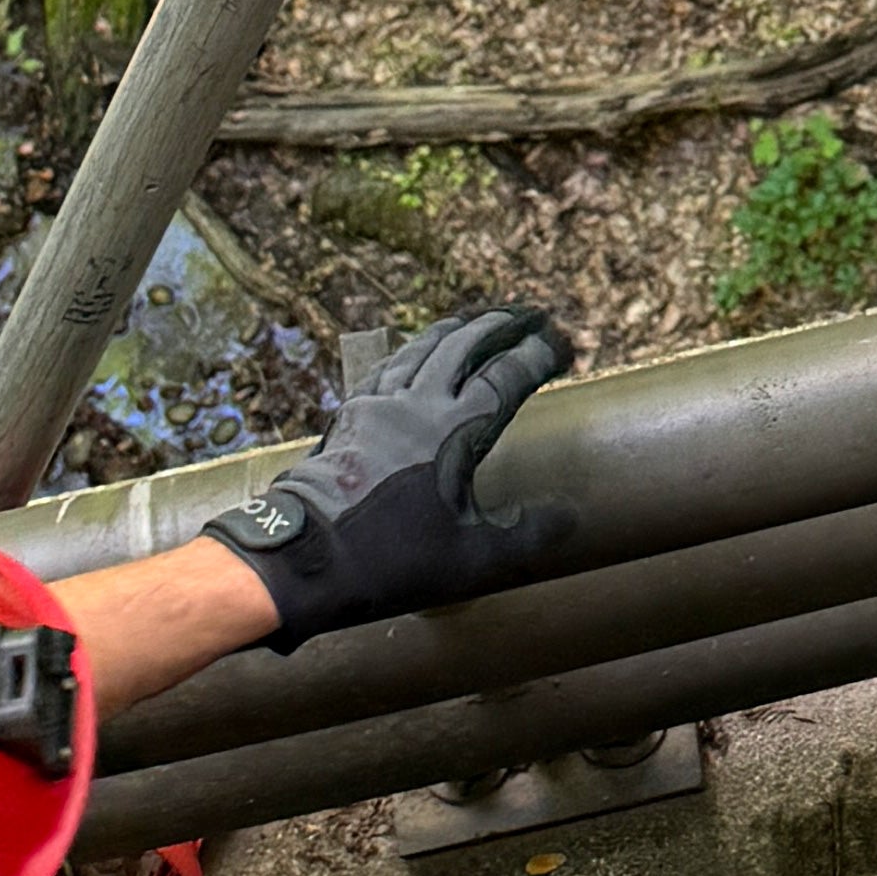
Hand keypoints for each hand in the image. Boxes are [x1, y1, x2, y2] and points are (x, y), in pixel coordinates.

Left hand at [204, 304, 576, 644]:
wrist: (308, 557)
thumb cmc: (392, 560)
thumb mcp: (472, 558)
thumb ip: (525, 534)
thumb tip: (569, 515)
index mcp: (455, 431)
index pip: (506, 378)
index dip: (537, 355)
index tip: (561, 343)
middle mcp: (418, 405)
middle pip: (464, 346)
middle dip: (500, 326)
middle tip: (527, 316)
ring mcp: (379, 405)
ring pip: (423, 348)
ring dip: (455, 329)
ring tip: (476, 319)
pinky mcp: (350, 416)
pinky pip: (386, 368)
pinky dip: (411, 352)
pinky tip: (412, 353)